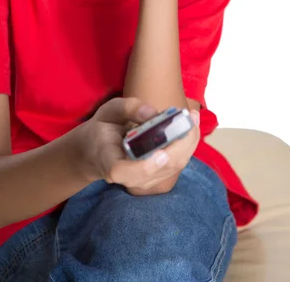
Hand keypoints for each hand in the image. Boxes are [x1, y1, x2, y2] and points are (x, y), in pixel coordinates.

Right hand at [78, 97, 200, 193]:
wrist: (97, 151)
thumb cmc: (103, 129)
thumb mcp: (108, 111)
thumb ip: (128, 109)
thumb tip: (152, 113)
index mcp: (109, 161)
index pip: (123, 172)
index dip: (143, 167)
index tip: (161, 153)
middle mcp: (128, 177)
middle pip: (159, 169)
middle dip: (180, 144)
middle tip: (190, 116)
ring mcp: (143, 182)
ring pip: (172, 168)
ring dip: (188, 142)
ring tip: (193, 116)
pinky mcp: (156, 178)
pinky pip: (176, 164)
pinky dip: (187, 145)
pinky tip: (190, 126)